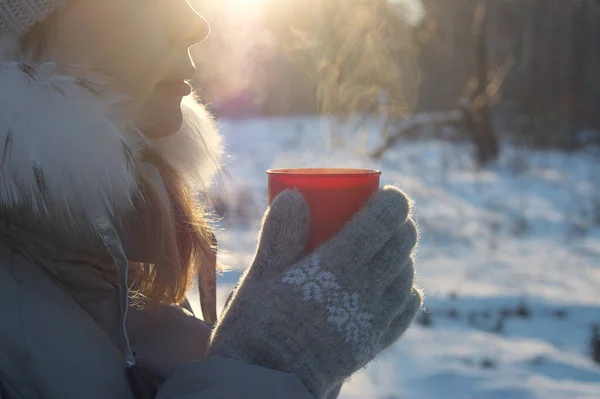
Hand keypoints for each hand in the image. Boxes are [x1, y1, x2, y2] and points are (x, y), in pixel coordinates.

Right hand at [208, 186, 422, 397]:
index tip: (386, 194)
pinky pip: (407, 309)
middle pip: (402, 244)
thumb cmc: (256, 327)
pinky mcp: (376, 342)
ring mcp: (376, 320)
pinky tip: (395, 284)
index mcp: (338, 267)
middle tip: (384, 217)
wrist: (268, 384)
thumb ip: (280, 234)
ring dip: (402, 255)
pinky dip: (406, 289)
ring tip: (386, 248)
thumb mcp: (261, 276)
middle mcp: (366, 291)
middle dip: (399, 223)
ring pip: (407, 274)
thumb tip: (294, 194)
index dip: (392, 202)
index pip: (384, 221)